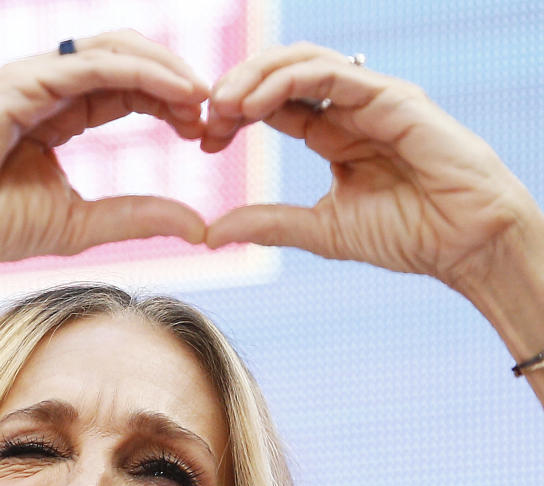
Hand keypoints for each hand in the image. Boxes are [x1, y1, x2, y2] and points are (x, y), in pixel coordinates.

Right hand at [0, 31, 207, 269]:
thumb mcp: (84, 223)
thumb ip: (138, 217)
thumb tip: (201, 227)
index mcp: (64, 110)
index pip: (131, 90)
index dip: (173, 103)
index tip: (207, 132)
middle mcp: (52, 84)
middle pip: (131, 61)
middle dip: (178, 81)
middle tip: (217, 111)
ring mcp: (36, 76)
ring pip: (117, 51)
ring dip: (166, 70)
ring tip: (203, 97)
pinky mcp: (22, 81)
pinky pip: (92, 65)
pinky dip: (138, 73)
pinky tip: (173, 93)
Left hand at [202, 43, 539, 291]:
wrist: (464, 241)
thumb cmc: (408, 235)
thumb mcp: (321, 230)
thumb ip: (269, 224)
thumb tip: (210, 234)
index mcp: (332, 135)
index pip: (272, 106)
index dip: (233, 114)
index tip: (202, 137)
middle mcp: (348, 108)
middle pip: (280, 76)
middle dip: (236, 89)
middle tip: (203, 115)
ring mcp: (369, 96)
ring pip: (300, 63)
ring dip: (255, 77)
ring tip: (222, 103)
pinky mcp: (388, 95)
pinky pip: (329, 74)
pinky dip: (286, 82)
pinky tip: (255, 104)